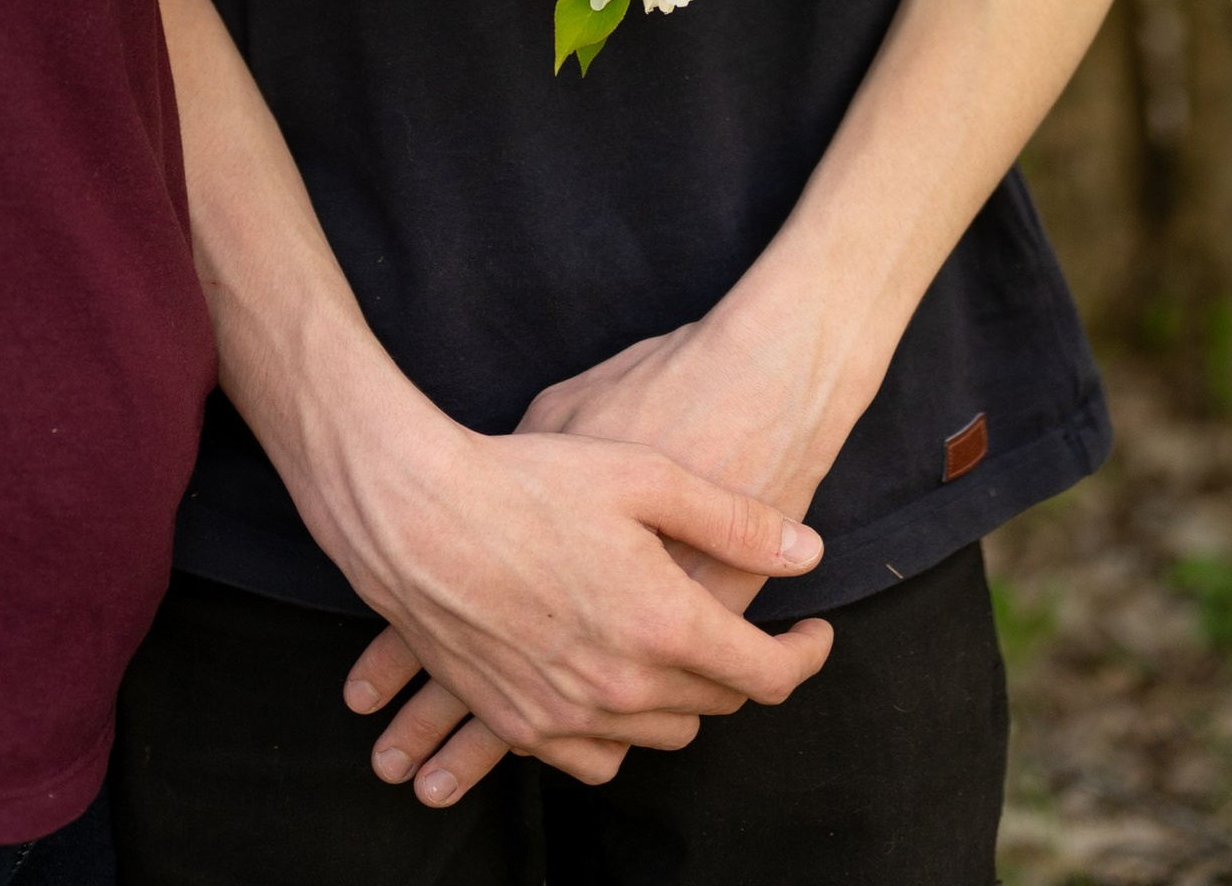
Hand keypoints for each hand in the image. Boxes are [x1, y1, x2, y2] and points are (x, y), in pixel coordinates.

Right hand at [348, 314, 834, 806]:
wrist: (414, 512)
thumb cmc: (529, 480)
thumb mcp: (644, 475)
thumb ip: (736, 521)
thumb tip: (809, 553)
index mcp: (664, 626)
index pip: (766, 674)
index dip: (805, 656)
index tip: (816, 633)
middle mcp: (621, 687)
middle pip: (715, 705)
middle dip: (742, 670)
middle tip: (746, 628)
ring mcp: (566, 715)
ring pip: (659, 736)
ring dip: (684, 700)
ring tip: (681, 648)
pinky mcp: (518, 722)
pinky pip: (593, 757)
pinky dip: (619, 731)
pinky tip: (616, 683)